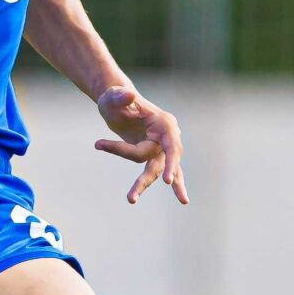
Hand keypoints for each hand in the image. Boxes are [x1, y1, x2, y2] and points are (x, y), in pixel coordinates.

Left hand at [93, 83, 188, 204]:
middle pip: (159, 161)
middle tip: (131, 197)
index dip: (171, 163)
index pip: (171, 146)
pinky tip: (180, 198)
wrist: (115, 102)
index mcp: (164, 123)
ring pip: (156, 169)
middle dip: (146, 178)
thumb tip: (128, 94)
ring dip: (142, 184)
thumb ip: (121, 96)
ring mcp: (161, 146)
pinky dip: (159, 183)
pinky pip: (157, 170)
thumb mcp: (113, 96)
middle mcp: (167, 136)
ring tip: (130, 200)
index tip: (167, 181)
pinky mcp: (153, 154)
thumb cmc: (115, 98)